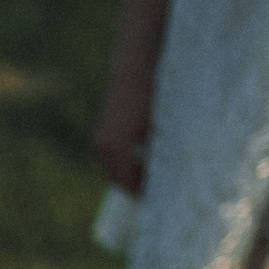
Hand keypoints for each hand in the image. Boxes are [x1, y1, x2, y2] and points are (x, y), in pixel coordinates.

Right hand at [92, 61, 153, 194]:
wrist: (135, 66)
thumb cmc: (153, 96)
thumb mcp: (161, 128)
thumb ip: (160, 153)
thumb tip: (168, 176)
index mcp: (117, 150)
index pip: (129, 184)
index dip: (144, 194)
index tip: (162, 201)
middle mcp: (103, 147)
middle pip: (118, 179)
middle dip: (136, 186)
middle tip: (159, 193)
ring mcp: (100, 139)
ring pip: (114, 168)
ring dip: (130, 174)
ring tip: (153, 177)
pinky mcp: (103, 131)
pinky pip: (112, 156)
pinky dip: (126, 162)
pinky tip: (144, 158)